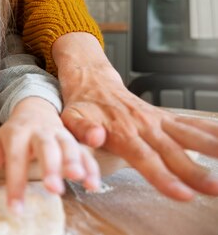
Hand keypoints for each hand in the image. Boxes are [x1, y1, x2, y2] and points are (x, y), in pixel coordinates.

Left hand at [0, 97, 100, 212]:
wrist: (34, 109)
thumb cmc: (14, 133)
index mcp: (17, 133)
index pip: (15, 159)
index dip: (15, 184)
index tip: (16, 209)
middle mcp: (39, 132)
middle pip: (46, 147)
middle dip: (51, 167)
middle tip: (54, 189)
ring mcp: (59, 135)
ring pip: (69, 146)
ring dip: (75, 162)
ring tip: (78, 179)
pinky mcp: (73, 140)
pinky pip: (85, 153)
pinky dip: (91, 168)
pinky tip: (93, 185)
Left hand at [54, 33, 217, 200]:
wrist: (92, 81)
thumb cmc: (81, 105)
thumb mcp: (71, 117)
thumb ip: (82, 130)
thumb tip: (96, 137)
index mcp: (121, 131)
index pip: (145, 158)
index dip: (164, 176)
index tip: (182, 193)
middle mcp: (143, 125)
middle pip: (173, 152)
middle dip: (195, 172)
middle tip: (214, 187)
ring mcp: (156, 120)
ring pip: (188, 135)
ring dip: (211, 148)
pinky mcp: (164, 117)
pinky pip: (191, 123)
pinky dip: (211, 130)